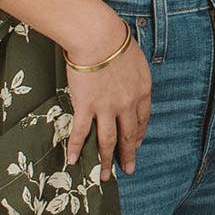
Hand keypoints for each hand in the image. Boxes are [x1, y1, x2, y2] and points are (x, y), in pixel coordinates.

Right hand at [64, 13, 151, 180]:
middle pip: (128, 135)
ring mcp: (107, 108)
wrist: (98, 38)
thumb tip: (128, 80)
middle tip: (128, 168)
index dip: (139, 133)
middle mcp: (127, 105)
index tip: (137, 143)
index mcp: (142, 92)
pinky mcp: (86, 107)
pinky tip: (72, 160)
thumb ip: (133, 76)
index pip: (142, 119)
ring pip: (107, 141)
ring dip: (105, 160)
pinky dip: (76, 147)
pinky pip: (80, 132)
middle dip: (128, 154)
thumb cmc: (115, 41)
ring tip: (104, 176)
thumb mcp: (135, 59)